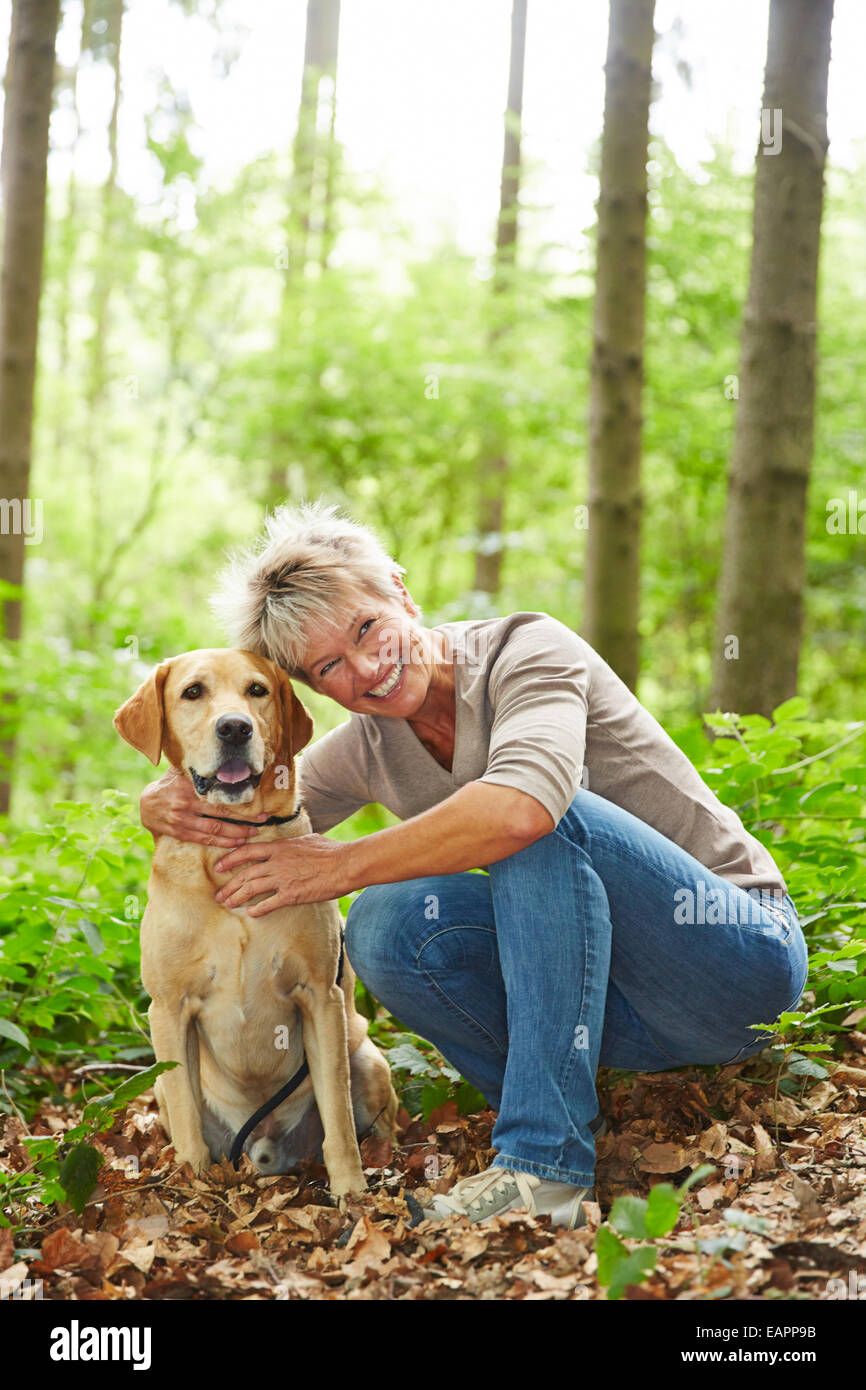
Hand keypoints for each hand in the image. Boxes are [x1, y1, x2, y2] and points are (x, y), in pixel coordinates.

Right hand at [139, 767, 268, 849]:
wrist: (146, 805)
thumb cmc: (169, 785)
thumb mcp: (180, 772)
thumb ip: (197, 767)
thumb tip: (222, 757)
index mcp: (188, 785)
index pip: (217, 794)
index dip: (238, 800)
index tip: (257, 801)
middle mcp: (185, 803)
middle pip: (220, 813)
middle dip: (244, 819)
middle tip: (262, 821)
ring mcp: (182, 820)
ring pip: (214, 830)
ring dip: (236, 834)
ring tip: (253, 834)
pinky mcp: (180, 833)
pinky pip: (204, 839)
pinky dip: (221, 842)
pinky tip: (235, 842)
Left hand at [214, 834, 352, 913]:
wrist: (345, 864)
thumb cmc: (331, 851)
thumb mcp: (307, 840)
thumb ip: (292, 844)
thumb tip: (288, 844)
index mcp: (279, 848)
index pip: (247, 851)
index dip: (230, 859)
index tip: (219, 867)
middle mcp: (276, 862)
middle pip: (245, 874)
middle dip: (229, 886)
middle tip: (219, 895)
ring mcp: (283, 879)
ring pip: (251, 888)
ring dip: (237, 898)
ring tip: (228, 904)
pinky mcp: (292, 895)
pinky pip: (268, 903)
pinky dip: (257, 909)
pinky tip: (251, 913)